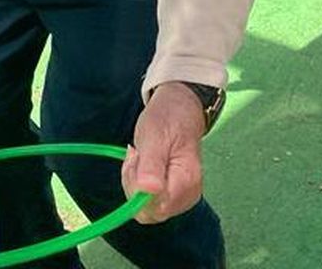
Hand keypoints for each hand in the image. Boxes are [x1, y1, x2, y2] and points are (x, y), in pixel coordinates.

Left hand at [120, 82, 207, 225]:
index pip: (155, 208)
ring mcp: (180, 197)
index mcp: (187, 181)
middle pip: (149, 211)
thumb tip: (148, 191)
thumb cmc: (167, 120)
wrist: (179, 109)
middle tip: (137, 155)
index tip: (138, 160)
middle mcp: (187, 195)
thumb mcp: (154, 136)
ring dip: (134, 181)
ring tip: (140, 155)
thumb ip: (152, 165)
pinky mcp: (171, 194)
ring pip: (145, 207)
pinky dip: (137, 182)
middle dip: (134, 184)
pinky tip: (142, 162)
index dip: (138, 190)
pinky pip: (147, 200)